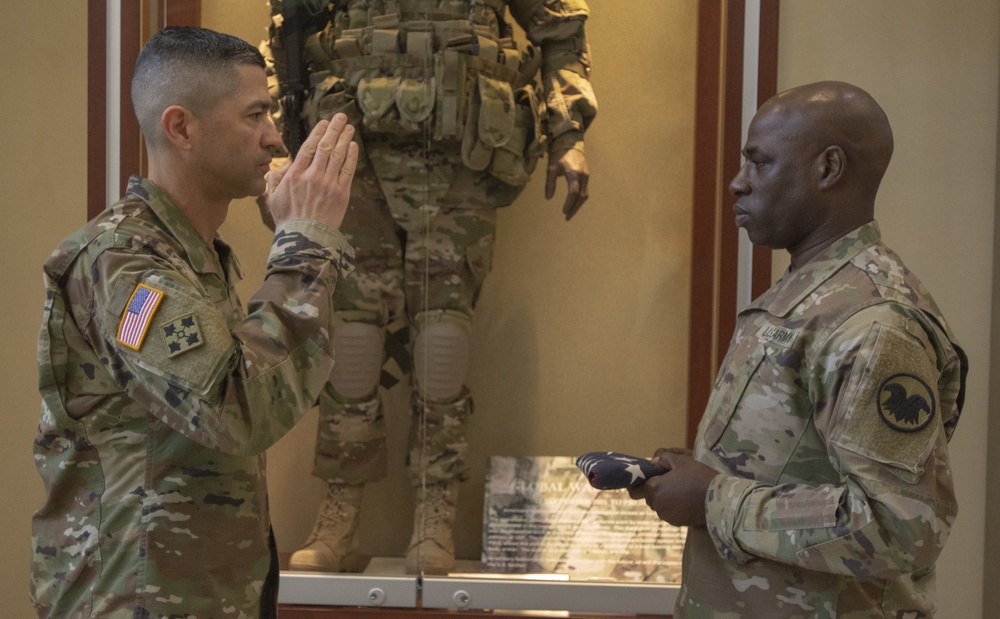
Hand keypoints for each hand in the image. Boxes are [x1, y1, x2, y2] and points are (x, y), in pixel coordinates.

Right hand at [261, 113, 358, 229]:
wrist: (305, 238)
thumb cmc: (287, 219)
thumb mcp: (272, 198)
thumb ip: (274, 180)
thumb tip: (278, 169)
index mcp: (295, 174)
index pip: (309, 147)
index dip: (318, 132)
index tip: (324, 123)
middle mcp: (312, 175)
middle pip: (325, 146)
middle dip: (334, 129)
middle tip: (341, 117)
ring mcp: (328, 184)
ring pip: (338, 155)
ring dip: (345, 139)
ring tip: (349, 128)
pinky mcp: (341, 193)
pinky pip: (347, 170)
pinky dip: (351, 157)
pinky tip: (353, 146)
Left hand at [545, 147, 588, 219]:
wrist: (570, 143)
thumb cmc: (559, 155)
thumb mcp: (551, 168)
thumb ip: (550, 183)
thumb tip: (548, 198)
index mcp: (574, 173)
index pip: (573, 192)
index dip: (569, 203)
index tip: (563, 212)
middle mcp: (583, 176)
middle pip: (582, 196)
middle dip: (574, 208)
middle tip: (567, 217)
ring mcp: (586, 176)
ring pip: (585, 195)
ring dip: (578, 205)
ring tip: (569, 213)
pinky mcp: (586, 176)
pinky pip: (585, 191)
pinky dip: (579, 199)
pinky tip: (573, 204)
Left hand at [628, 449, 717, 526]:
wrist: (719, 500)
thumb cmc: (699, 477)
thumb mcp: (681, 461)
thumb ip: (663, 458)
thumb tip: (653, 462)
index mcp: (654, 488)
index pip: (639, 486)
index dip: (646, 480)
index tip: (655, 477)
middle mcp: (656, 504)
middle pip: (649, 496)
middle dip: (657, 489)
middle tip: (673, 481)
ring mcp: (666, 515)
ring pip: (659, 505)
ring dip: (665, 499)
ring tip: (682, 491)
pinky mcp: (676, 523)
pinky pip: (669, 513)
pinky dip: (674, 508)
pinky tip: (687, 501)